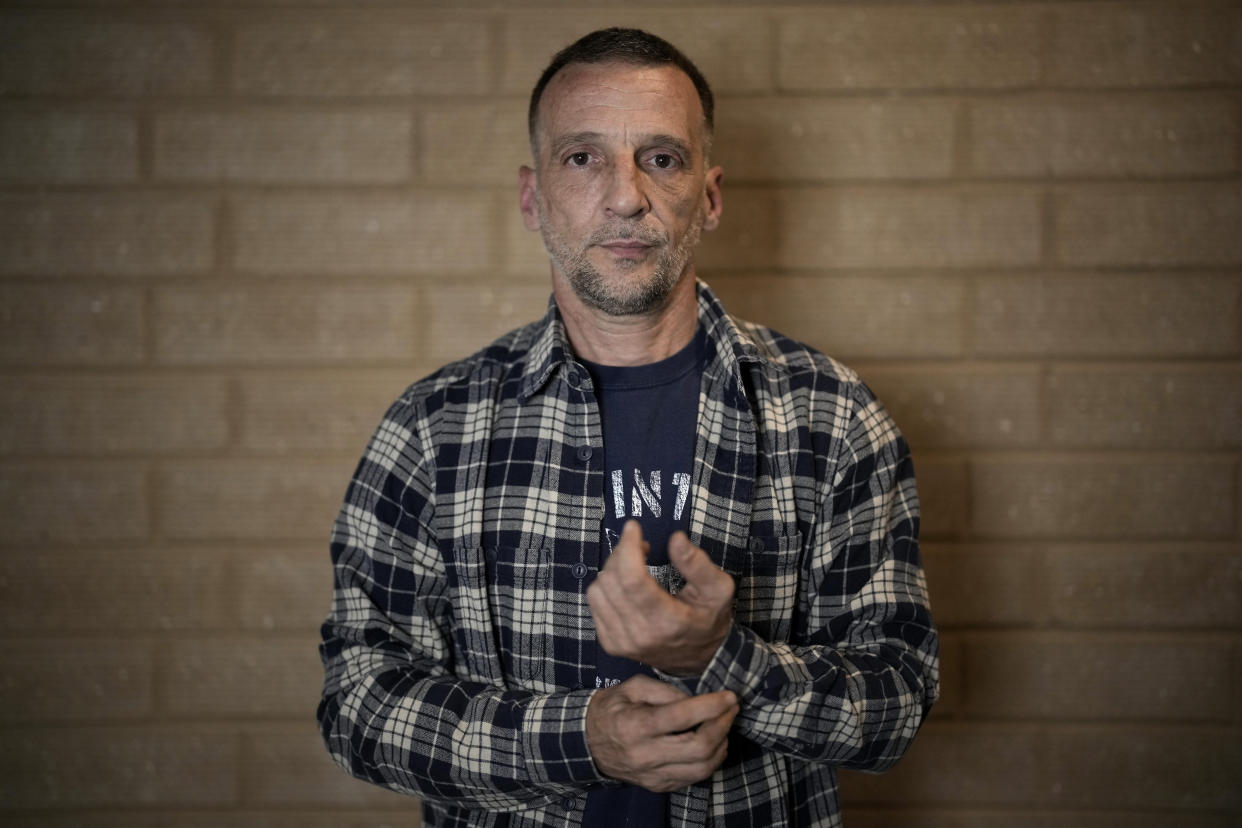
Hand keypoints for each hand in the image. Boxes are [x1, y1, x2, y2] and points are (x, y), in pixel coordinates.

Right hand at [586, 674, 737, 790]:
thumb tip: (697, 700)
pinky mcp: (658, 786)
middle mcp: (644, 755)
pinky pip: (694, 777)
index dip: (711, 706)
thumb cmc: (611, 709)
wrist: (586, 743)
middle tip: (731, 708)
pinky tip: (712, 741)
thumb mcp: (632, 687)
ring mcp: (652, 776)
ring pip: (702, 768)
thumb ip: (666, 690)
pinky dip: (711, 759)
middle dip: (723, 725)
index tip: (729, 696)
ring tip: (724, 724)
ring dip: (722, 744)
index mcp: (635, 725)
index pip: (681, 717)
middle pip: (699, 747)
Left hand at [587, 521, 734, 675]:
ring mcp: (620, 642)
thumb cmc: (710, 619)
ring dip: (612, 568)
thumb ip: (698, 564)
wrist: (701, 659)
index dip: (628, 548)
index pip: (633, 579)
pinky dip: (606, 585)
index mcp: (666, 622)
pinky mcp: (610, 643)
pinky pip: (595, 603)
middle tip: (640, 546)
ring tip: (633, 564)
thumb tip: (676, 538)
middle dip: (622, 553)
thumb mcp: (718, 589)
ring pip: (598, 590)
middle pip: (612, 581)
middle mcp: (638, 635)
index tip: (633, 527)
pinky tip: (625, 583)